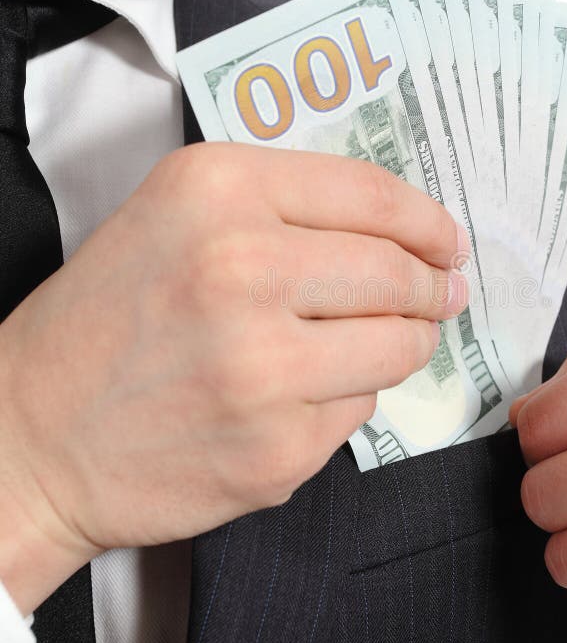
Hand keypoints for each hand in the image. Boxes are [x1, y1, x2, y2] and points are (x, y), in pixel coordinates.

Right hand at [0, 142, 468, 614]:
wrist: (34, 433)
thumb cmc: (110, 317)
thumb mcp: (177, 217)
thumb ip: (285, 208)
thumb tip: (402, 234)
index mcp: (217, 192)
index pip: (370, 194)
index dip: (427, 221)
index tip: (449, 242)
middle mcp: (241, 270)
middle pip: (397, 273)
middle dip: (432, 288)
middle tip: (441, 294)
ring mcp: (263, 369)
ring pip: (397, 347)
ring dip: (404, 343)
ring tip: (382, 341)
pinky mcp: (279, 451)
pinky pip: (359, 411)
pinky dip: (347, 397)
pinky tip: (300, 395)